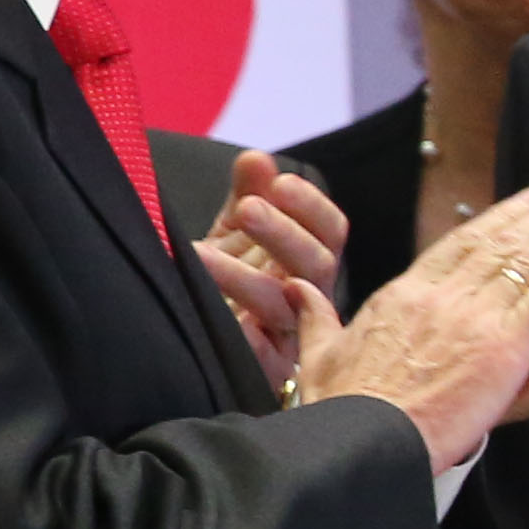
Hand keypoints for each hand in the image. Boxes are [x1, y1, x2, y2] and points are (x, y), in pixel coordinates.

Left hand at [189, 150, 350, 395]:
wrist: (205, 349)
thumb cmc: (229, 285)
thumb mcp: (236, 235)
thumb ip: (249, 195)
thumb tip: (257, 158)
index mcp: (307, 261)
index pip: (330, 231)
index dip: (310, 206)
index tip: (280, 183)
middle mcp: (307, 296)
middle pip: (317, 264)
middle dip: (283, 233)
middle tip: (247, 208)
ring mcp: (289, 334)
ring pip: (283, 306)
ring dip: (244, 278)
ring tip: (198, 255)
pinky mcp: (267, 371)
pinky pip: (266, 359)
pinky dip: (248, 340)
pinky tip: (228, 321)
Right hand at [295, 171, 528, 466]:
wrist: (356, 443)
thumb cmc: (338, 410)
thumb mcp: (319, 355)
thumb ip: (315, 318)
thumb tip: (296, 289)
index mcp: (402, 297)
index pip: (458, 244)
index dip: (498, 216)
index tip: (525, 197)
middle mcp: (440, 298)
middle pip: (500, 241)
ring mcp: (472, 320)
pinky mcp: (500, 349)